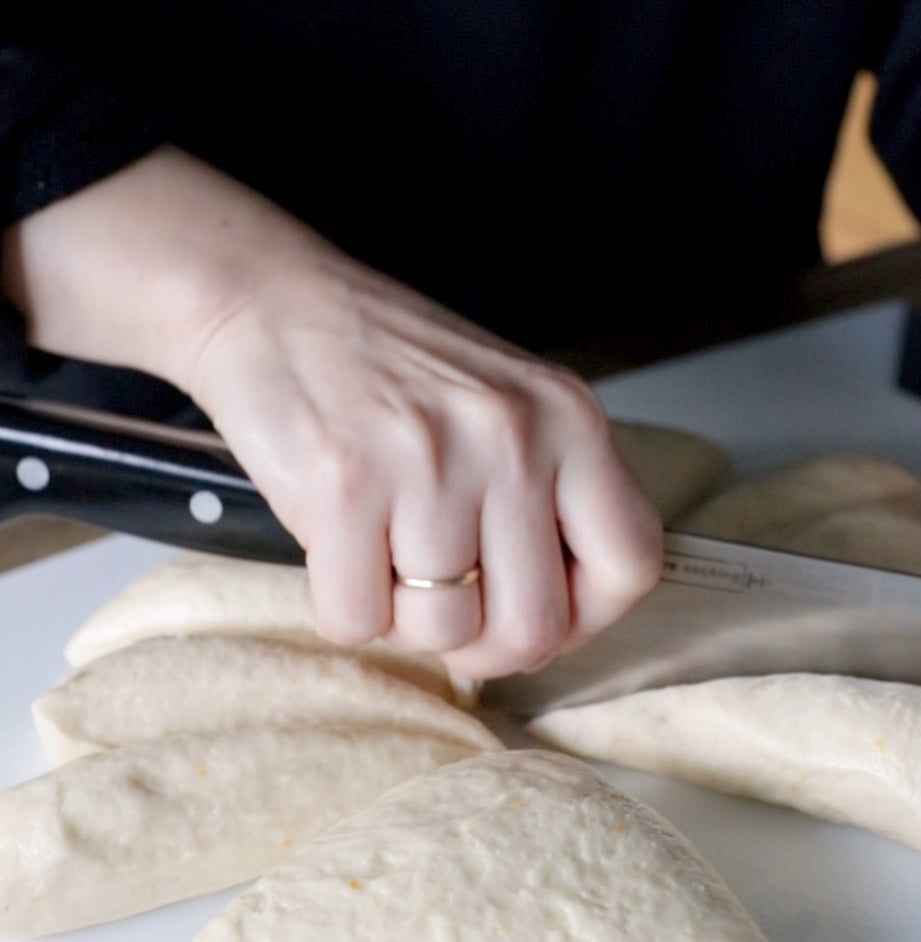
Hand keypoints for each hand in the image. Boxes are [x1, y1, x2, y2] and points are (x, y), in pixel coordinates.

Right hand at [3, 149, 661, 679]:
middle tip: (442, 602)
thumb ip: (547, 496)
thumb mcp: (505, 405)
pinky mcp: (343, 486)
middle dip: (482, 641)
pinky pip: (357, 620)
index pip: (630, 564)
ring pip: (442, 633)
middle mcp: (511, 436)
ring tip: (381, 550)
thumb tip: (554, 624)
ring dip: (403, 617)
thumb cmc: (387, 363)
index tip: (537, 608)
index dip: (585, 617)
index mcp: (569, 416)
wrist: (269, 300)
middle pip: (536, 627)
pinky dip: (341, 605)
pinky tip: (336, 546)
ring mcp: (428, 461)